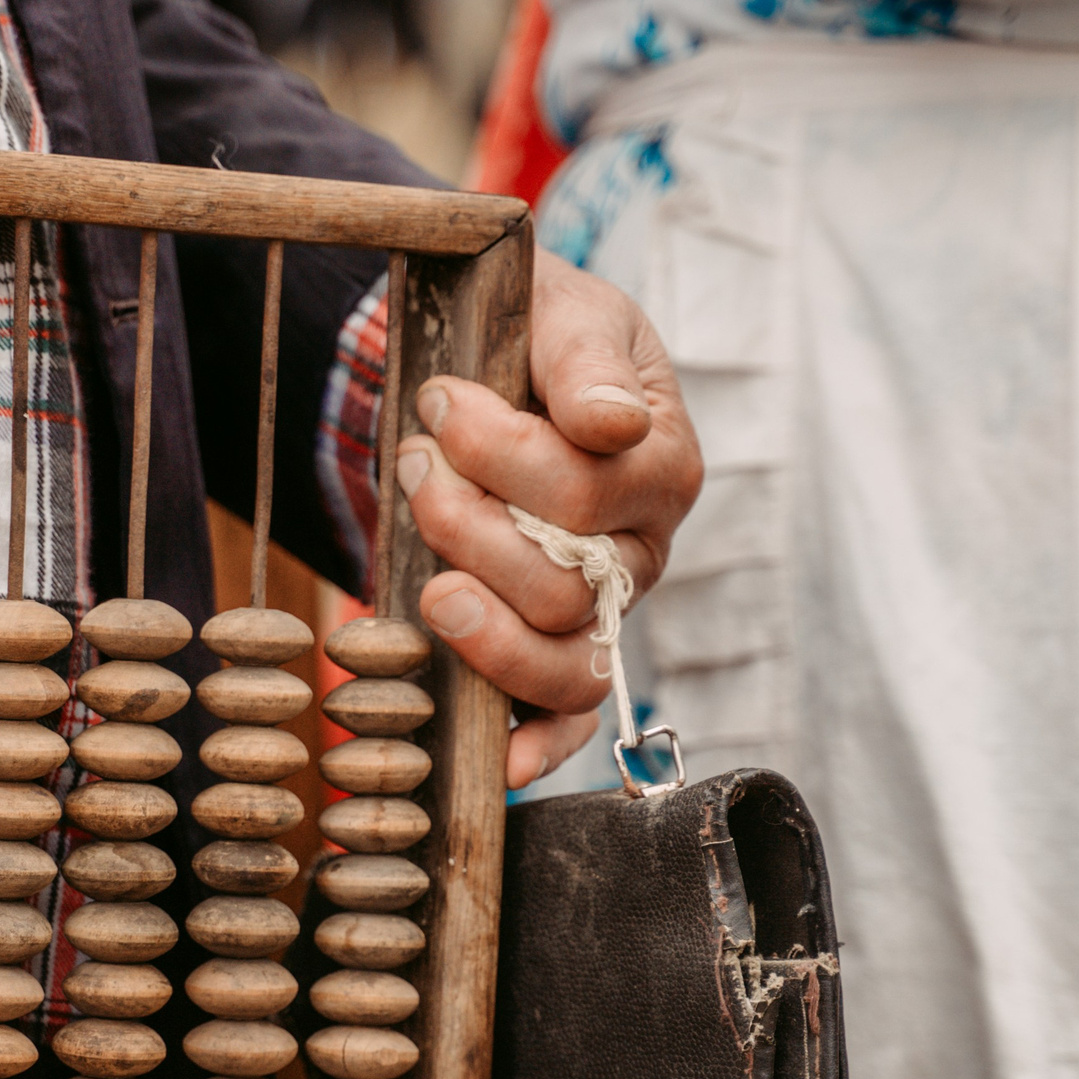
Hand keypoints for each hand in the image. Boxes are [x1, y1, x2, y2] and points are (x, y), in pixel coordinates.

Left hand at [396, 249, 700, 787]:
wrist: (484, 367)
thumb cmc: (531, 339)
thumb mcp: (565, 315)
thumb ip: (588, 361)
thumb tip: (614, 424)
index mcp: (660, 466)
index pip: (591, 490)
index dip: (501, 453)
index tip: (441, 401)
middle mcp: (640, 552)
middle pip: (568, 586)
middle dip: (471, 525)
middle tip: (417, 463)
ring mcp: (599, 614)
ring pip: (565, 663)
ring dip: (482, 628)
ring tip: (428, 577)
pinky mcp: (554, 653)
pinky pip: (564, 722)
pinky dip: (536, 747)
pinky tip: (499, 762)